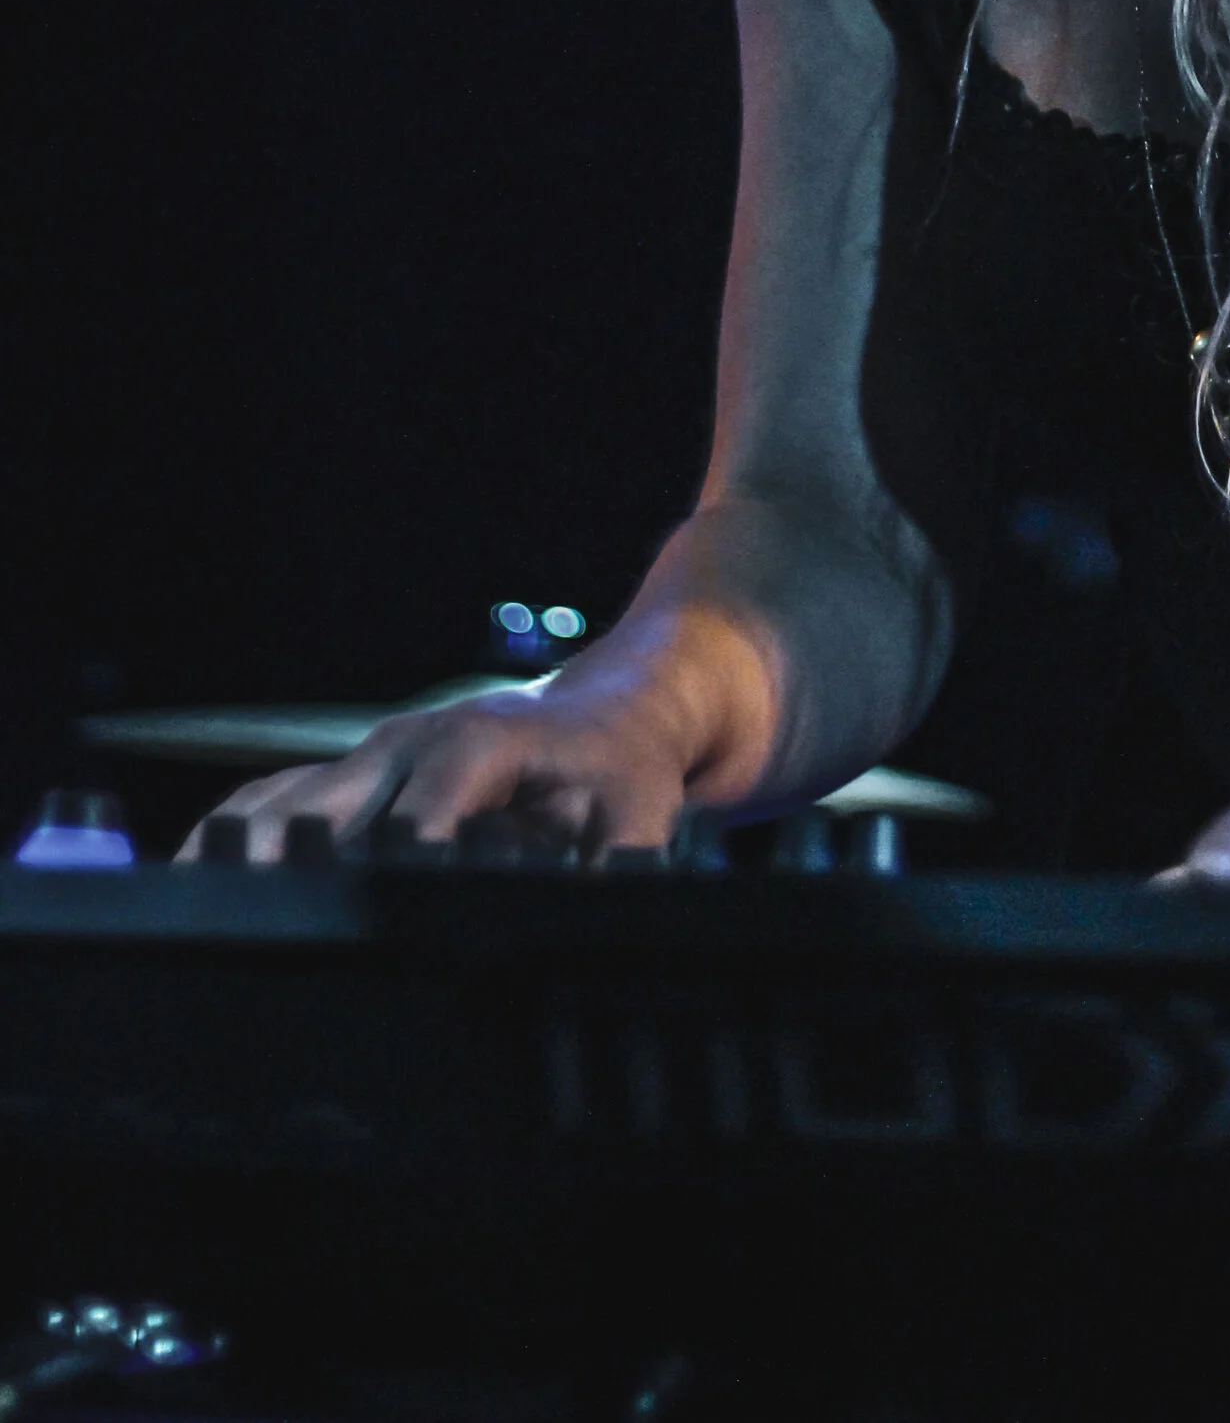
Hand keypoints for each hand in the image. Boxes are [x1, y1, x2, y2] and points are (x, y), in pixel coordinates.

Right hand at [177, 677, 696, 864]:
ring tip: (190, 909)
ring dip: (241, 847)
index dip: (412, 832)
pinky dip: (234, 835)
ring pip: (288, 793)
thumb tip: (607, 915)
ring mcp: (374, 751)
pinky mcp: (354, 771)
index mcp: (486, 742)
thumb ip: (624, 866)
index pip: (439, 785)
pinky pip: (278, 796)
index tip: (380, 887)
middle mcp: (415, 741)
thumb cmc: (625, 767)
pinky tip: (194, 883)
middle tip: (247, 920)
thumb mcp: (644, 814)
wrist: (617, 704)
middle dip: (291, 851)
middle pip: (333, 792)